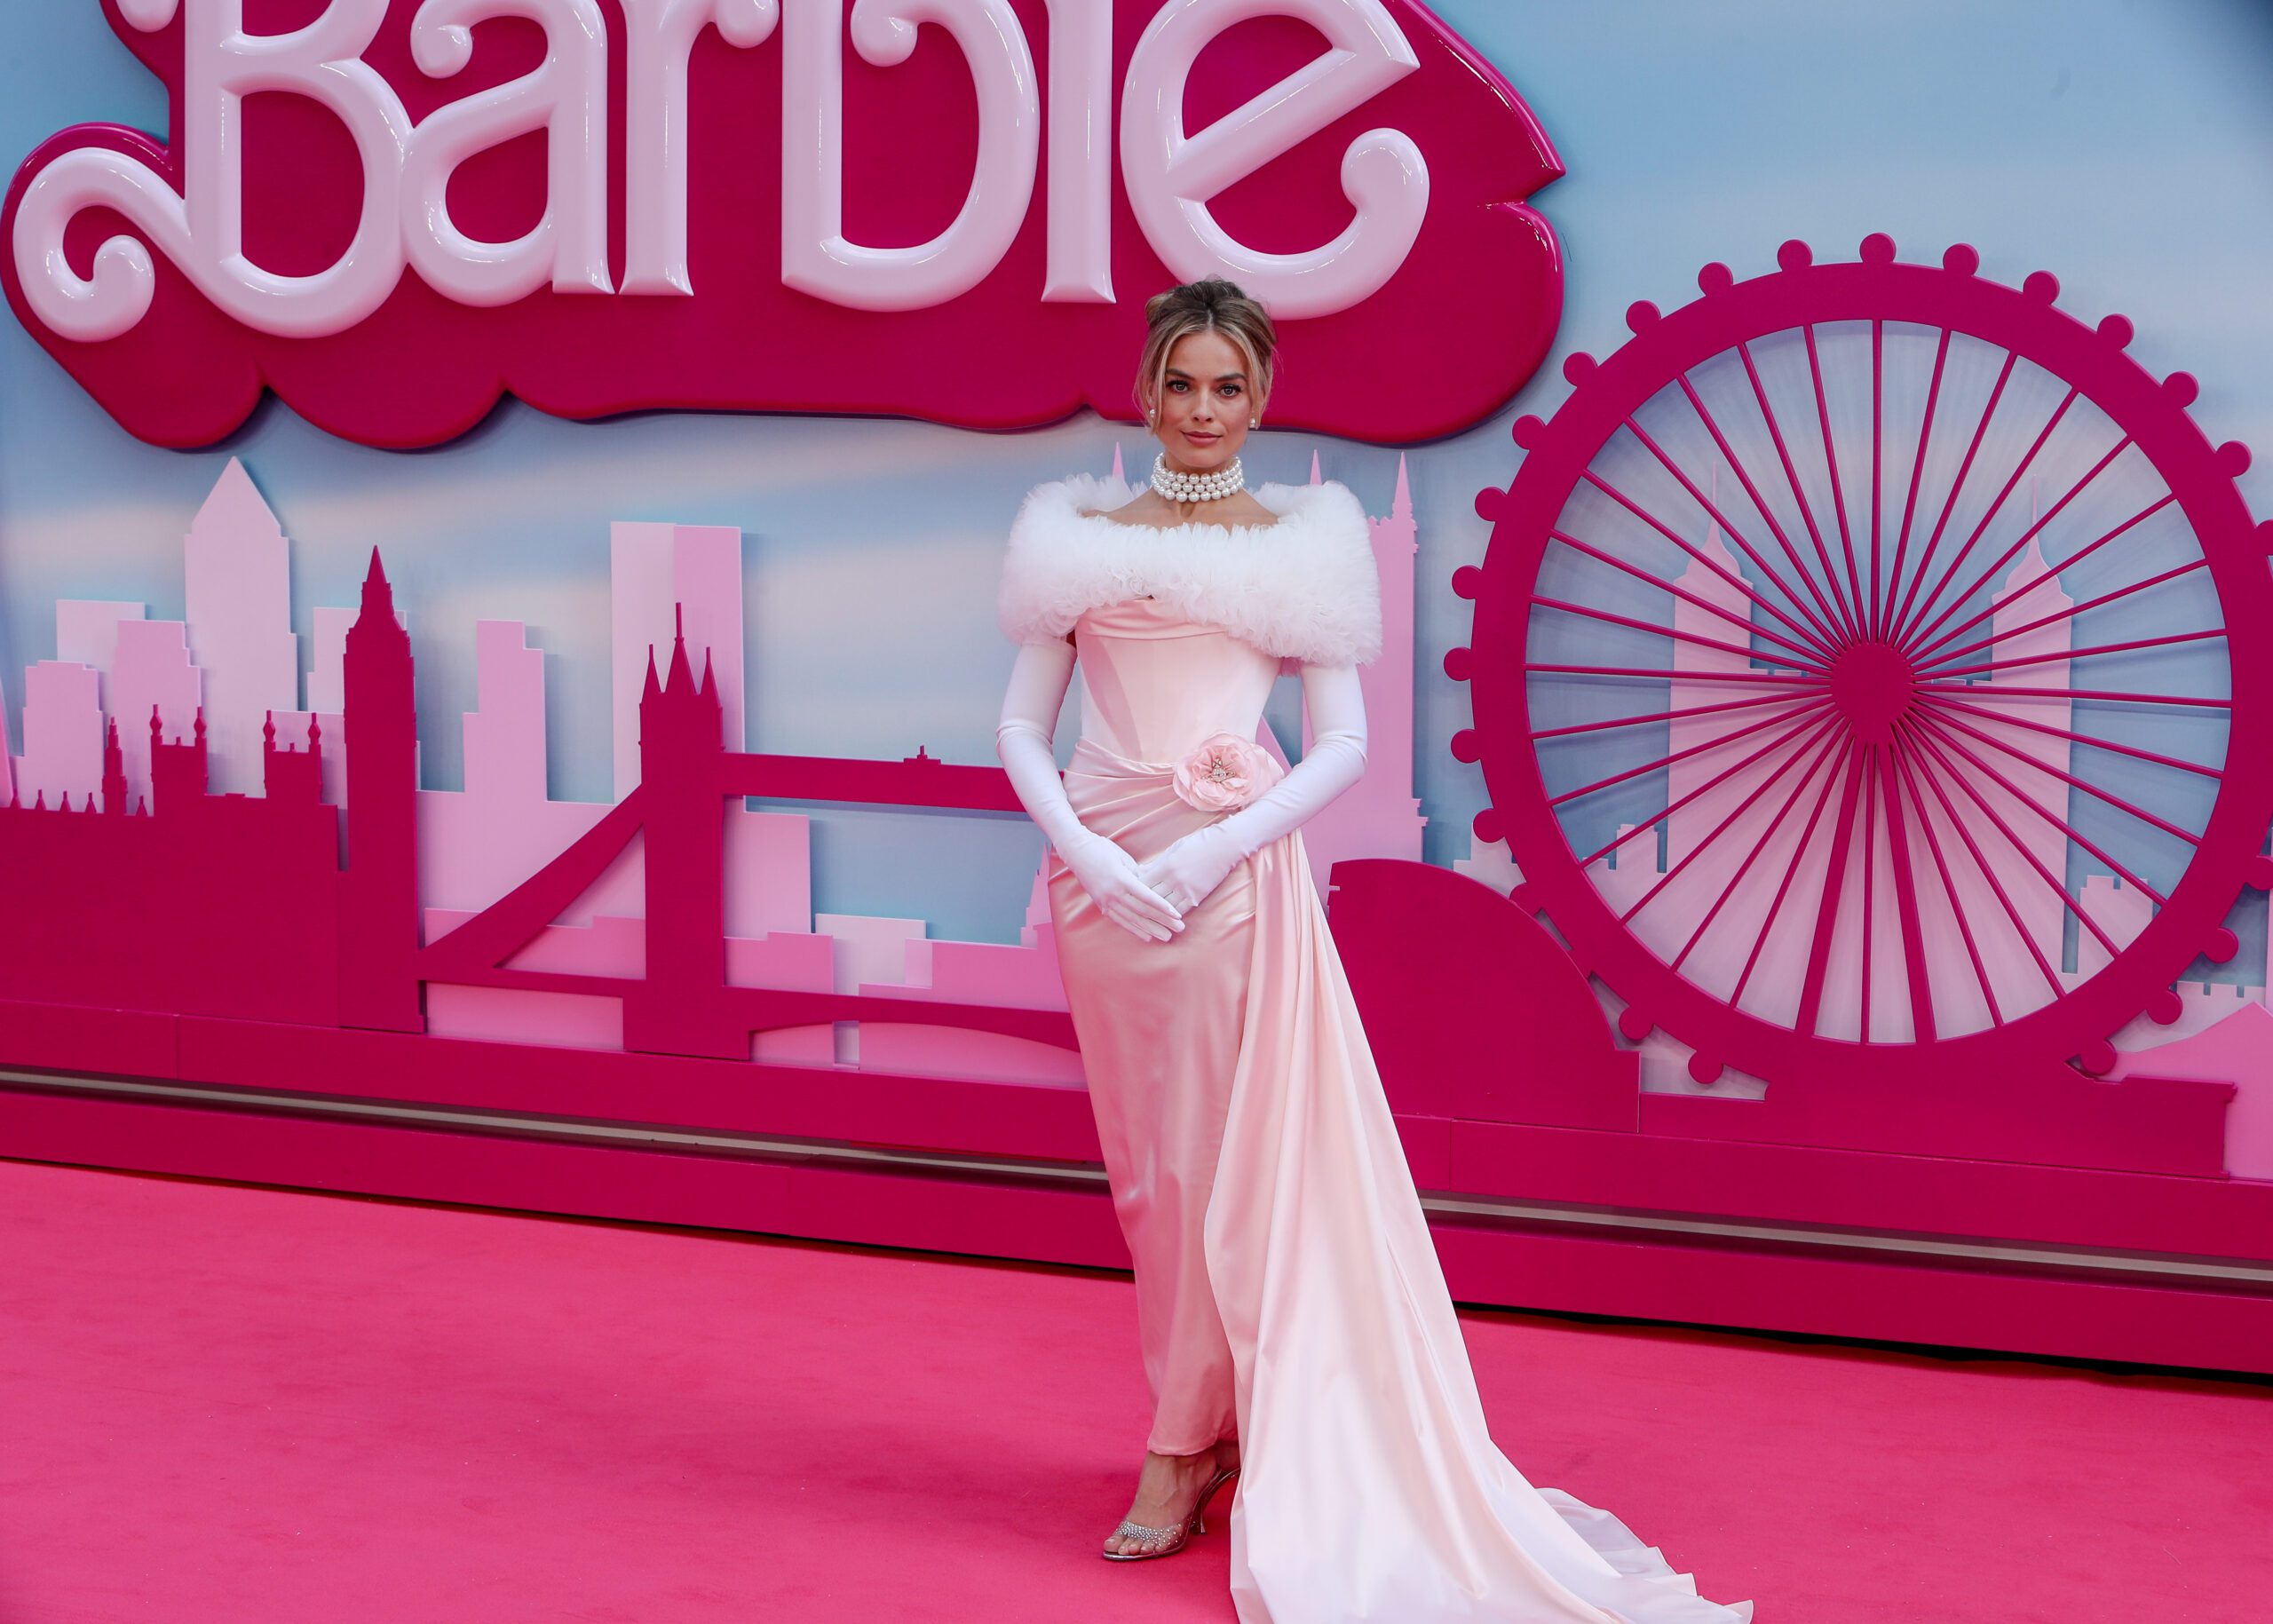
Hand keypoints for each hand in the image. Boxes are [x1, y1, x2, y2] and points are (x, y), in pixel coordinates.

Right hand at [1061, 828, 1185, 941]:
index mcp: (1120, 879)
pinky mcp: (1101, 905)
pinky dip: (1134, 929)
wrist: (1077, 852)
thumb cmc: (1103, 849)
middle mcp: (1112, 893)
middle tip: (1179, 929)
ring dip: (1151, 929)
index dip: (1163, 907)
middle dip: (1162, 921)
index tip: (1177, 915)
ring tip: (1166, 937)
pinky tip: (1147, 937)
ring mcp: (1105, 901)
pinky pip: (1120, 920)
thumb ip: (1138, 875)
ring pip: (1132, 919)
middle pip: (1142, 911)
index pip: (1146, 897)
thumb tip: (1152, 888)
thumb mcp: (1124, 858)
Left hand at [1135, 824, 1243, 914]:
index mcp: (1166, 866)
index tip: (1128, 891)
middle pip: (1151, 897)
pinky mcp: (1197, 897)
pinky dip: (1171, 915)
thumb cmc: (1198, 843)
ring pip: (1164, 908)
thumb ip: (1157, 863)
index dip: (1134, 888)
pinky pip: (1180, 911)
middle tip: (1131, 907)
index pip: (1143, 883)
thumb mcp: (1174, 849)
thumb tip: (1140, 872)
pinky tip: (1165, 917)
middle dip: (1141, 902)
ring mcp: (1187, 890)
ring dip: (1155, 912)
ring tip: (1145, 917)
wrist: (1225, 846)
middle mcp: (1174, 880)